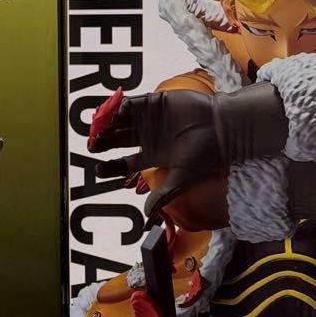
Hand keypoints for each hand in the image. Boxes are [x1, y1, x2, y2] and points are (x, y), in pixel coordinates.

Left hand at [89, 89, 222, 222]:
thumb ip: (163, 195)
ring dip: (107, 124)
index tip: (97, 171)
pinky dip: (119, 107)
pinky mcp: (154, 102)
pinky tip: (113, 114)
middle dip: (102, 142)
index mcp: (152, 156)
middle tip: (92, 146)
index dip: (109, 167)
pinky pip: (131, 103)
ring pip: (120, 121)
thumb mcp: (182, 178)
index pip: (123, 163)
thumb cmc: (205, 155)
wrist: (223, 128)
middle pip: (116, 139)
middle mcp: (147, 137)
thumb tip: (146, 214)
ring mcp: (149, 119)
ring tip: (98, 130)